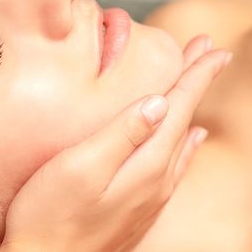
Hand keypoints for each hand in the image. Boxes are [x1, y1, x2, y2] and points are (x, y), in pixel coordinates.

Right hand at [0, 35, 231, 251]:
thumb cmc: (50, 214)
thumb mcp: (81, 167)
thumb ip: (121, 135)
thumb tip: (158, 103)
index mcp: (145, 164)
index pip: (177, 108)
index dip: (195, 76)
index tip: (212, 49)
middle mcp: (156, 182)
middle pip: (183, 122)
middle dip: (196, 84)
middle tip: (210, 54)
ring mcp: (149, 198)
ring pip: (180, 143)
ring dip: (189, 110)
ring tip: (196, 86)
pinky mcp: (137, 209)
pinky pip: (173, 166)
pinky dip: (184, 145)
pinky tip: (188, 141)